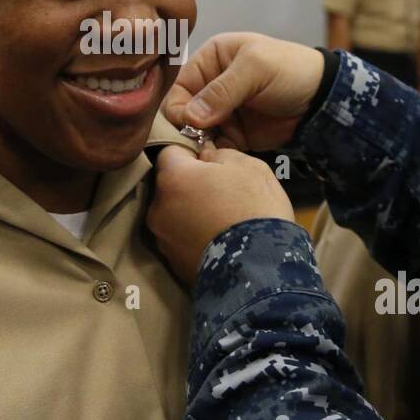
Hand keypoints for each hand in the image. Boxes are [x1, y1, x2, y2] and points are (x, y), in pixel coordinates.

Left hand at [148, 145, 295, 285]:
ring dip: (191, 212)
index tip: (212, 161)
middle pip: (170, 185)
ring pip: (174, 214)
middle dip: (190, 185)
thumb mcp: (248, 166)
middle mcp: (158, 207)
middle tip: (222, 193)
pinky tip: (220, 240)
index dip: (192, 153)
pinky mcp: (173, 264)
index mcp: (172, 177)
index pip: (171, 151)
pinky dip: (195, 237)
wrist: (262, 269)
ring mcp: (163, 239)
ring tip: (222, 221)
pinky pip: (181, 240)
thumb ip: (219, 154)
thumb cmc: (255, 208)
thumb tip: (206, 157)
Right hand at [162, 32, 324, 151]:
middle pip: (183, 111)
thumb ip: (222, 90)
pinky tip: (219, 158)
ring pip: (195, 132)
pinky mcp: (234, 134)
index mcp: (211, 59)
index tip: (185, 124)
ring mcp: (221, 112)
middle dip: (186, 127)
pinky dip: (215, 153)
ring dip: (199, 143)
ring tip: (207, 151)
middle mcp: (210, 85)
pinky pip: (214, 146)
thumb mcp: (256, 69)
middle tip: (196, 142)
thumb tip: (190, 117)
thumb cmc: (290, 70)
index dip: (177, 105)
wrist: (323, 99)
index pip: (180, 84)